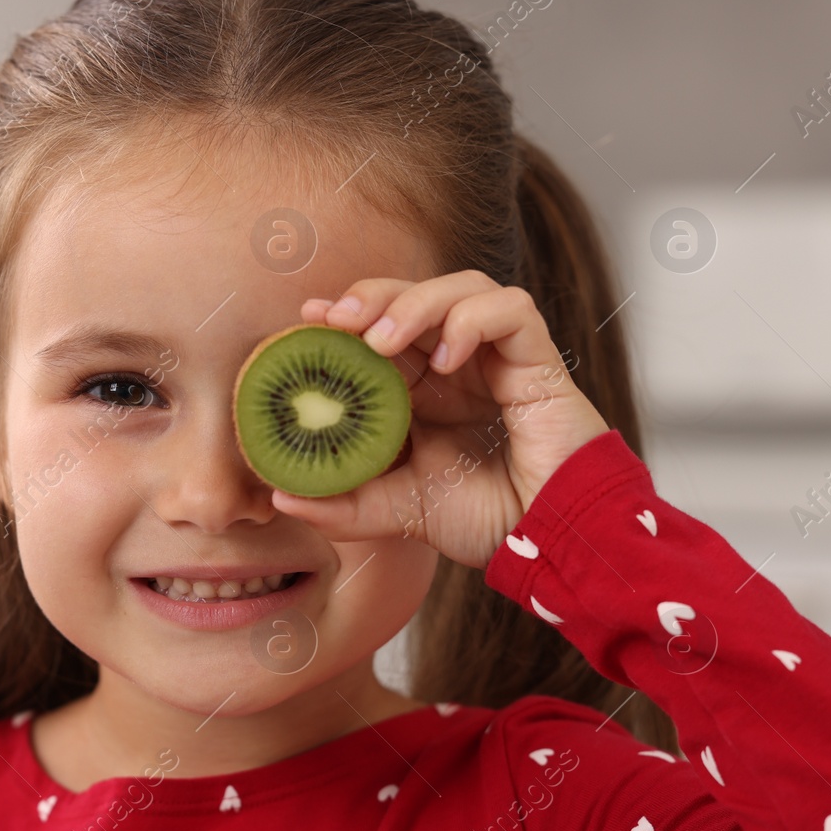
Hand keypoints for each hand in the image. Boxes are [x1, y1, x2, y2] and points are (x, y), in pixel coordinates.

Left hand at [270, 270, 609, 569]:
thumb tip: (280, 496)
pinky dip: (474, 320)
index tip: (307, 319)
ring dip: (416, 302)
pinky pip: (512, 309)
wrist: (549, 543)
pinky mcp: (539, 362)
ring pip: (463, 286)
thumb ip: (342, 504)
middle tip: (337, 319)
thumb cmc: (487, 521)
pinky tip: (447, 360)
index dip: (347, 312)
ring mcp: (500, 358)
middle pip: (415, 293)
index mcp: (425, 386)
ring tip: (381, 341)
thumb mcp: (396, 510)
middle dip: (374, 295)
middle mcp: (460, 362)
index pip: (382, 324)